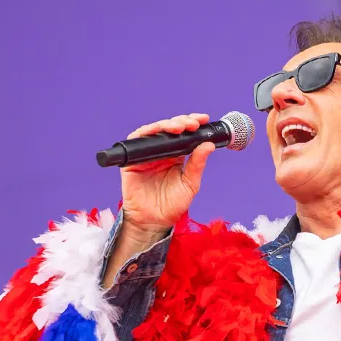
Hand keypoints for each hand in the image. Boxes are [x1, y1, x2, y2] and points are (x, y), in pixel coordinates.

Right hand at [119, 113, 215, 236]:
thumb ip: (197, 165)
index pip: (184, 135)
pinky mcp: (132, 160)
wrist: (154, 221)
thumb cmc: (172, 205)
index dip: (192, 124)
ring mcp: (146, 155)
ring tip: (180, 127)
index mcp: (176, 157)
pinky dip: (146, 133)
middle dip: (182, 122)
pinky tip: (157, 131)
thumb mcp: (190, 184)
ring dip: (166, 125)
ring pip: (154, 131)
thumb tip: (208, 145)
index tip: (203, 120)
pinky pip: (136, 141)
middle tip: (193, 123)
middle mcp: (161, 153)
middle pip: (170, 129)